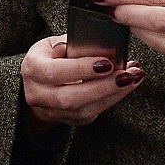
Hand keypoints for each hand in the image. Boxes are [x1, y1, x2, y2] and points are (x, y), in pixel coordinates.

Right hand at [20, 34, 143, 127]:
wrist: (40, 82)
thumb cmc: (50, 57)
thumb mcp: (55, 44)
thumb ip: (73, 44)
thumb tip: (102, 44)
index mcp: (32, 68)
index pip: (54, 72)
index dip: (80, 69)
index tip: (106, 63)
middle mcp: (38, 93)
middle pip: (70, 97)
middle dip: (102, 86)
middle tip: (127, 75)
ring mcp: (53, 111)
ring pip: (84, 109)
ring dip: (113, 94)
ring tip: (133, 78)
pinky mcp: (70, 120)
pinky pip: (93, 113)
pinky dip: (112, 99)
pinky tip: (126, 86)